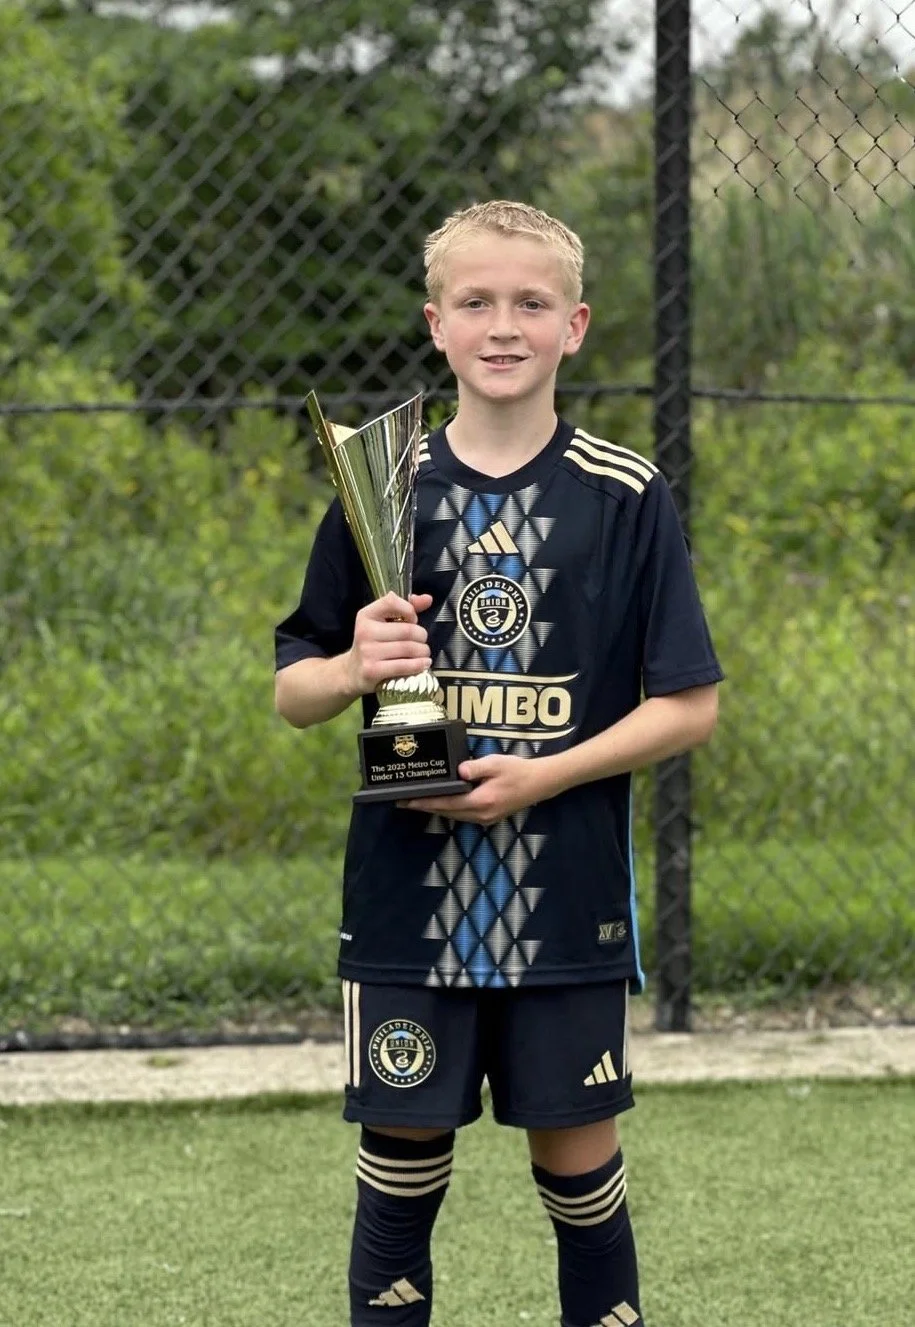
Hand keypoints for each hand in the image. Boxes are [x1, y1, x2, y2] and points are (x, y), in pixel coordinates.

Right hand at [345, 591, 432, 695]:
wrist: (353, 671)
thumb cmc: (373, 644)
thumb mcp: (383, 622)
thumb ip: (406, 609)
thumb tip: (427, 599)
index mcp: (367, 615)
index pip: (392, 602)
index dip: (409, 610)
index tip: (413, 620)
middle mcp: (365, 631)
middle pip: (407, 630)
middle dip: (422, 636)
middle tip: (422, 641)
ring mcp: (368, 652)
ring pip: (408, 648)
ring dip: (423, 651)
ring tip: (423, 653)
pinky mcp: (372, 670)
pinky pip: (404, 666)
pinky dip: (419, 665)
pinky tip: (423, 663)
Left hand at [399, 754, 554, 824]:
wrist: (541, 783)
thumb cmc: (518, 770)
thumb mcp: (496, 763)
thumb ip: (475, 767)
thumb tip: (458, 770)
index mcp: (480, 802)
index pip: (446, 803)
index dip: (424, 803)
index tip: (406, 801)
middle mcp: (480, 815)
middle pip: (446, 812)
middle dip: (424, 807)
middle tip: (403, 802)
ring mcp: (485, 819)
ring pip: (453, 816)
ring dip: (436, 809)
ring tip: (417, 802)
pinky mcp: (489, 817)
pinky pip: (462, 815)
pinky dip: (449, 809)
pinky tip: (441, 803)